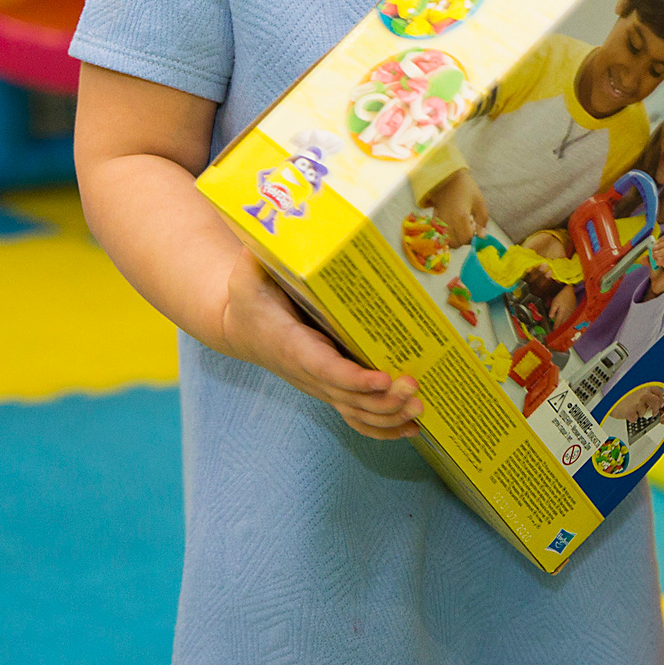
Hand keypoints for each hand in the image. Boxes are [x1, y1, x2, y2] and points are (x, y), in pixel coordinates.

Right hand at [214, 245, 420, 439]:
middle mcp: (310, 374)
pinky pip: (358, 418)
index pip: (327, 370)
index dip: (355, 379)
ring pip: (356, 414)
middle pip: (349, 399)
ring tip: (420, 408)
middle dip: (384, 400)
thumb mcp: (245, 278)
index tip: (383, 379)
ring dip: (390, 417)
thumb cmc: (250, 301)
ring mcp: (322, 386)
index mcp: (294, 347)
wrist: (243, 328)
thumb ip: (255, 260)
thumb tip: (268, 236)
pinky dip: (385, 428)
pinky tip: (412, 428)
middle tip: (415, 387)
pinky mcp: (332, 390)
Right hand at [422, 172, 487, 246]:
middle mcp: (448, 222)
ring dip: (455, 238)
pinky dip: (447, 234)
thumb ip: (482, 221)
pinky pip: (440, 234)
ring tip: (460, 227)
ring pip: (447, 241)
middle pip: (456, 243)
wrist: (447, 177)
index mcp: (461, 217)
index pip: (467, 239)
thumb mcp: (479, 202)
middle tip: (469, 228)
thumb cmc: (466, 188)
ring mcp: (440, 222)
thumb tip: (482, 236)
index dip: (474, 237)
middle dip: (464, 239)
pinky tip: (452, 224)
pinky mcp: (434, 220)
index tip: (476, 230)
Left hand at [641, 230, 663, 297]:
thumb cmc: (660, 265)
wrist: (659, 281)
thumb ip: (649, 252)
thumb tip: (642, 258)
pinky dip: (662, 260)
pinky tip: (658, 262)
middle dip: (663, 244)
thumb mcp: (654, 255)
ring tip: (654, 257)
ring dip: (661, 252)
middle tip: (653, 250)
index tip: (656, 242)